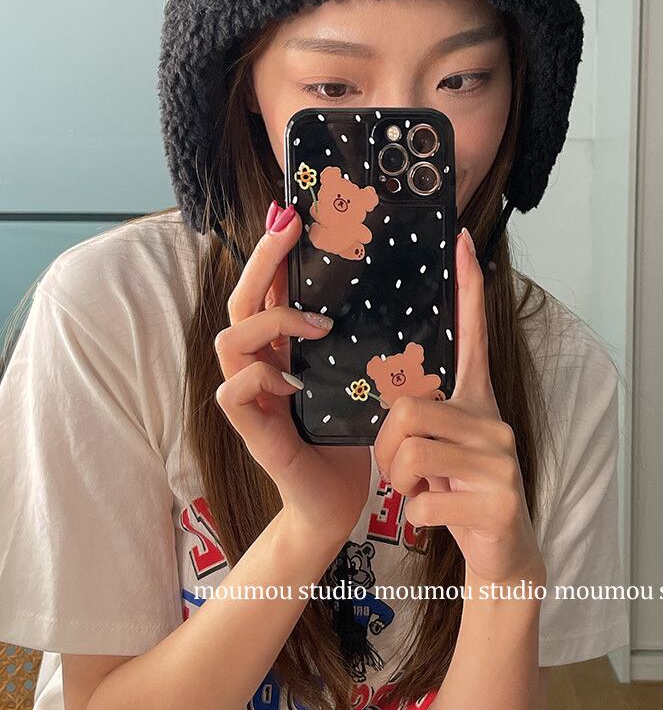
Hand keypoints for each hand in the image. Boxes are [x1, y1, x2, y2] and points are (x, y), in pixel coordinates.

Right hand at [214, 201, 370, 542]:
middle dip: (262, 260)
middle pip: (240, 301)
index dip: (273, 253)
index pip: (267, 291)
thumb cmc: (347, 436)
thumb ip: (353, 340)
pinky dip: (259, 378)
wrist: (337, 500)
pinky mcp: (253, 431)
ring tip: (317, 326)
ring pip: (227, 339)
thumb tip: (383, 288)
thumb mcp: (354, 376)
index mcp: (284, 350)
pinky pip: (232, 392)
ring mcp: (252, 397)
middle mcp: (261, 366)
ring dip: (270, 322)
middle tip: (290, 229)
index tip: (292, 215)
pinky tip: (293, 381)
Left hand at [374, 229, 545, 586]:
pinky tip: (436, 517)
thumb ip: (426, 415)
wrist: (503, 552)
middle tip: (398, 469)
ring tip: (416, 491)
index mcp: (478, 402)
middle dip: (387, 445)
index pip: (473, 335)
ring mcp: (501, 461)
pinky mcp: (498, 501)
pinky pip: (422, 501)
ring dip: (398, 481)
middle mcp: (494, 421)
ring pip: (410, 452)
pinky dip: (415, 516)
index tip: (461, 242)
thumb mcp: (443, 446)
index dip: (467, 288)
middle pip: (408, 408)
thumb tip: (394, 396)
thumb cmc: (462, 491)